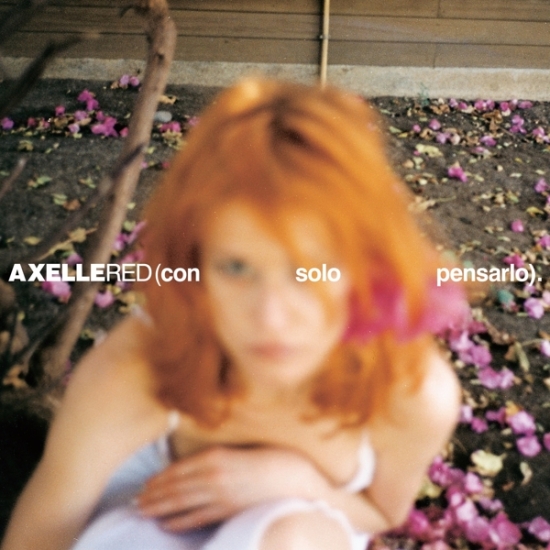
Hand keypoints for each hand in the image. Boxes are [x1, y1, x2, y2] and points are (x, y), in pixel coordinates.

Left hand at [136, 445, 331, 531]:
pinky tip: (167, 525)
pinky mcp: (229, 511)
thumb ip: (216, 457)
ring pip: (182, 503)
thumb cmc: (270, 456)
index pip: (177, 470)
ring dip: (160, 508)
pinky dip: (179, 522)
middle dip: (153, 495)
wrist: (295, 476)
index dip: (158, 479)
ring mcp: (221, 495)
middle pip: (175, 488)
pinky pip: (199, 518)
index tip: (145, 484)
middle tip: (135, 501)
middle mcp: (213, 475)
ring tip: (143, 511)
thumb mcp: (239, 449)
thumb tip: (194, 466)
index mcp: (215, 456)